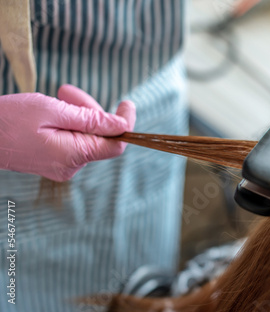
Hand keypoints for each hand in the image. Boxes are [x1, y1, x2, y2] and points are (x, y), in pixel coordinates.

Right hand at [0, 85, 135, 181]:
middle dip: (90, 111)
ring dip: (77, 114)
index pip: (116, 145)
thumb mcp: (53, 111)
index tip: (126, 103)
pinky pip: (72, 141)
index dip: (125, 124)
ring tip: (57, 96)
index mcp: (74, 155)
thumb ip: (90, 119)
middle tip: (68, 92)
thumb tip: (121, 125)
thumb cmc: (9, 120)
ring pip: (86, 136)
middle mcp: (72, 166)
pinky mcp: (54, 162)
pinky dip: (68, 123)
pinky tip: (52, 111)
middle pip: (99, 136)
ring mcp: (62, 166)